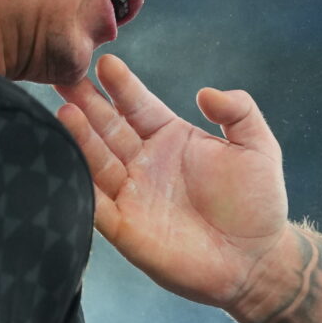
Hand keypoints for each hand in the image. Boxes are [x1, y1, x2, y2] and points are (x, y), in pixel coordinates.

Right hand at [57, 55, 291, 308]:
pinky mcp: (125, 228)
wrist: (257, 261)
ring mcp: (132, 195)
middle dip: (86, 102)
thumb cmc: (259, 204)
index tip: (105, 62)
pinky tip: (63, 162)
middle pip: (108, 127)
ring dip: (79, 137)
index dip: (122, 85)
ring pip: (96, 160)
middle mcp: (145, 163)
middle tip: (62, 75)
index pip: (138, 105)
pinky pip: (94, 204)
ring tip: (64, 112)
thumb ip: (240, 112)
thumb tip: (207, 93)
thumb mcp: (258, 147)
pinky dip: (77, 185)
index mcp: (171, 138)